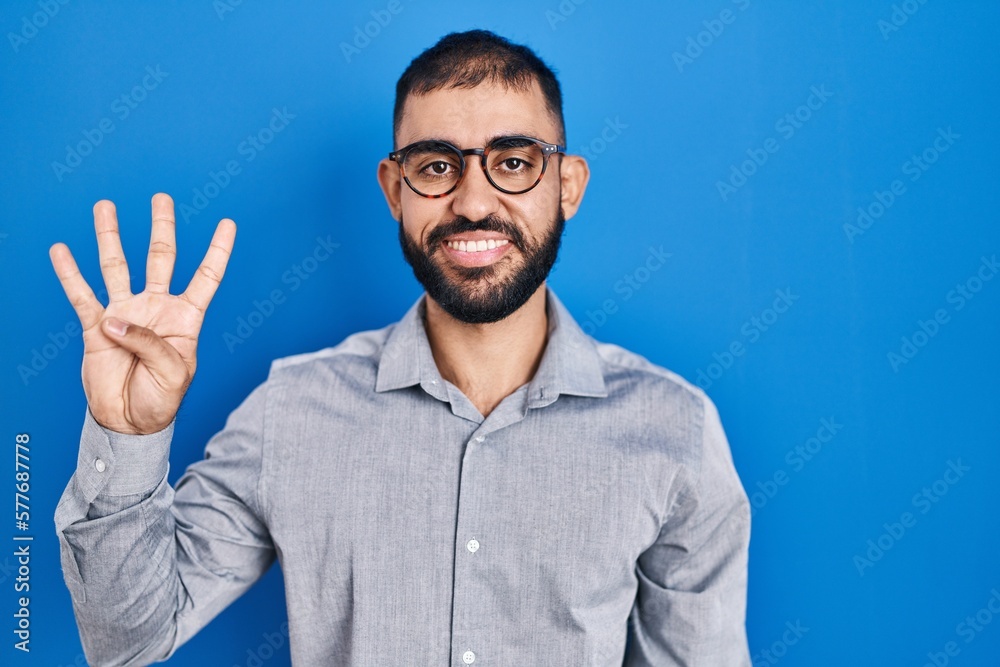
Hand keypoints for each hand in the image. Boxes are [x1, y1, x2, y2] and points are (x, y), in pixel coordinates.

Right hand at [49, 193, 235, 434]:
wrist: (130, 421)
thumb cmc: (161, 399)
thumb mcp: (172, 373)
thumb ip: (149, 343)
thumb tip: (115, 319)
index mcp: (185, 318)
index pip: (206, 277)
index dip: (217, 251)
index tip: (228, 223)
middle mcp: (156, 308)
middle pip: (160, 258)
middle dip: (162, 227)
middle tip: (162, 198)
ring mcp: (125, 314)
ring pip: (117, 266)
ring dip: (110, 236)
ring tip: (105, 206)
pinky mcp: (96, 327)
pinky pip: (81, 294)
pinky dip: (69, 273)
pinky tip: (62, 250)